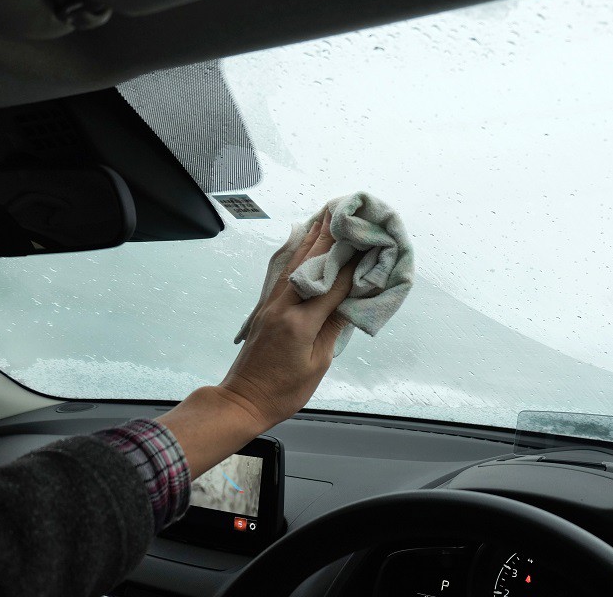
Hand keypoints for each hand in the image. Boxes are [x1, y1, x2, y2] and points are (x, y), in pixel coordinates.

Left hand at [218, 208, 357, 429]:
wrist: (244, 399)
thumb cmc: (285, 390)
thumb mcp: (319, 362)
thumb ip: (334, 326)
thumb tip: (349, 299)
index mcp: (301, 322)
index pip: (333, 285)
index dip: (353, 264)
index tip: (368, 242)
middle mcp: (284, 306)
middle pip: (311, 264)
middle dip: (330, 237)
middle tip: (345, 212)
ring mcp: (272, 304)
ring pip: (295, 263)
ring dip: (312, 238)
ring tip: (326, 216)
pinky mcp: (266, 308)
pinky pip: (285, 273)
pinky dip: (298, 254)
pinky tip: (304, 242)